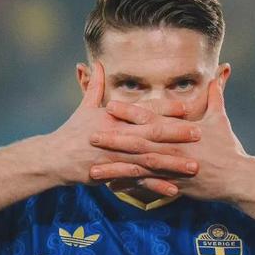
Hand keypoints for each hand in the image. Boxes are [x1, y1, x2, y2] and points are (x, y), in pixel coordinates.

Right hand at [45, 62, 200, 195]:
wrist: (54, 158)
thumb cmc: (71, 132)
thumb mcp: (84, 107)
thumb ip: (95, 86)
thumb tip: (97, 63)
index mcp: (115, 118)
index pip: (144, 111)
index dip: (167, 109)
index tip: (188, 107)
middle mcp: (118, 136)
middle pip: (152, 134)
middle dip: (177, 134)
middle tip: (200, 134)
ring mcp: (117, 157)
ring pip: (149, 159)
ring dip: (173, 163)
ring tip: (194, 166)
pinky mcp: (114, 175)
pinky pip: (138, 182)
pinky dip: (156, 186)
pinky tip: (173, 191)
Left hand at [91, 79, 251, 201]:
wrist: (238, 178)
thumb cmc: (229, 148)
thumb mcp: (221, 118)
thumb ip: (216, 94)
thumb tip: (221, 71)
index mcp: (179, 130)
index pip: (150, 117)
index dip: (128, 112)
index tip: (109, 106)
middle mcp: (172, 148)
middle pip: (138, 141)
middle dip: (113, 138)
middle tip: (89, 135)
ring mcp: (171, 168)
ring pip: (138, 166)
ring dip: (114, 167)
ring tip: (93, 168)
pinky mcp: (173, 185)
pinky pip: (146, 187)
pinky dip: (129, 187)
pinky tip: (111, 187)